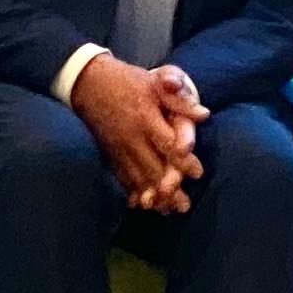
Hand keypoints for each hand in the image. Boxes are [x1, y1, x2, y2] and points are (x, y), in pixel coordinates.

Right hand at [69, 53, 202, 212]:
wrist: (89, 82)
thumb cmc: (129, 81)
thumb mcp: (155, 81)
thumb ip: (179, 100)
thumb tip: (204, 114)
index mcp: (146, 117)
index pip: (167, 144)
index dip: (183, 161)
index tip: (198, 174)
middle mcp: (132, 137)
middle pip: (153, 168)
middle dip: (169, 189)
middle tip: (184, 206)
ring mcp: (119, 148)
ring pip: (137, 177)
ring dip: (153, 196)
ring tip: (167, 211)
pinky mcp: (110, 153)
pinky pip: (121, 177)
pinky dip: (132, 192)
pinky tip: (142, 205)